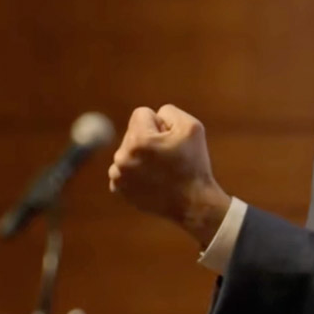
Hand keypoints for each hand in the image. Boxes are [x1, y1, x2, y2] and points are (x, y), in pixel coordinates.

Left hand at [108, 105, 230, 246]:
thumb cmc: (194, 163)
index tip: (171, 139)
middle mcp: (123, 157)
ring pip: (128, 150)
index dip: (159, 123)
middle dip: (149, 138)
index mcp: (138, 140)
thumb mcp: (191, 127)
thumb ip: (169, 111)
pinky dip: (135, 171)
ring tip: (160, 169)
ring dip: (141, 155)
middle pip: (133, 132)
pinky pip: (124, 168)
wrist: (193, 203)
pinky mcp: (119, 188)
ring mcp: (119, 175)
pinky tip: (152, 179)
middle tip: (168, 156)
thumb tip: (154, 116)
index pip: (141, 113)